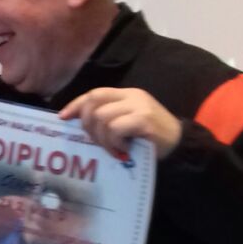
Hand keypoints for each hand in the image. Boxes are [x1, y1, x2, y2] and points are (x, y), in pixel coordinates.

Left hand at [60, 88, 180, 159]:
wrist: (179, 146)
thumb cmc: (149, 139)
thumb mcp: (126, 123)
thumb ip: (108, 117)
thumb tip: (77, 121)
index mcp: (126, 94)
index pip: (95, 93)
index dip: (76, 104)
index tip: (63, 118)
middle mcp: (132, 96)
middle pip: (94, 103)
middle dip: (88, 126)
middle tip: (98, 142)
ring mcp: (139, 107)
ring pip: (102, 118)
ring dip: (102, 139)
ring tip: (114, 149)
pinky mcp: (144, 120)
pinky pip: (115, 129)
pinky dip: (114, 143)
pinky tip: (124, 151)